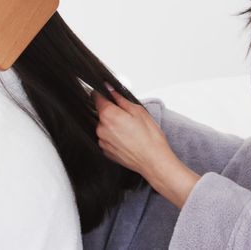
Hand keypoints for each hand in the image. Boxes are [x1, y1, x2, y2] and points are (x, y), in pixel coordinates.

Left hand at [93, 89, 199, 208]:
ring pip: (104, 127)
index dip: (101, 93)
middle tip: (128, 117)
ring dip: (113, 126)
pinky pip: (107, 139)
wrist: (153, 160)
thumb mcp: (138, 111)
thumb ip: (121, 99)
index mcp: (108, 115)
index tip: (105, 93)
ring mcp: (103, 142)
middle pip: (102, 114)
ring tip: (130, 131)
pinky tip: (127, 139)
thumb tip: (111, 90)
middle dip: (112, 113)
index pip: (96, 97)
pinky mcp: (106, 152)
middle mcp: (102, 129)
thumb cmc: (149, 138)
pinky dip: (115, 138)